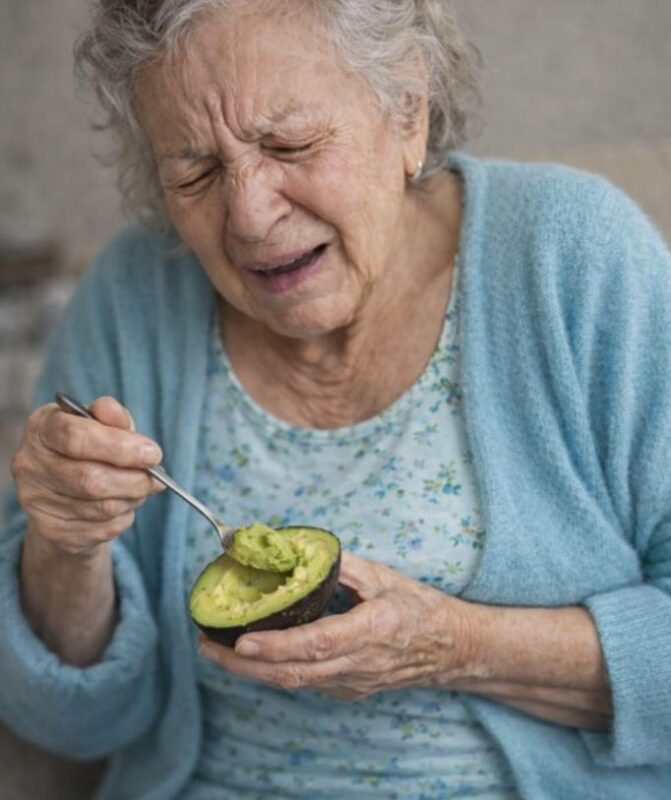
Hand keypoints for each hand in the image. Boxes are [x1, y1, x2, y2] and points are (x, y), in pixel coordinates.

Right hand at [12, 396, 164, 556]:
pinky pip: (102, 529)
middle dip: (134, 479)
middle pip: (90, 479)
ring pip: (100, 508)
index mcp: (41, 428)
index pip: (76, 437)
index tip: (152, 453)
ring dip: (132, 498)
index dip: (120, 447)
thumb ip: (112, 416)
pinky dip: (124, 517)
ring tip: (140, 488)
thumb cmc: (90, 448)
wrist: (65, 489)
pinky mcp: (50, 530)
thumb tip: (115, 413)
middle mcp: (30, 464)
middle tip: (156, 477)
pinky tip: (123, 504)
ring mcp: (36, 501)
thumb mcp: (102, 423)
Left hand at [198, 552, 478, 700]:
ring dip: (251, 671)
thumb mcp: (385, 577)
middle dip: (244, 665)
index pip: (317, 644)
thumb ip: (343, 566)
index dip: (277, 646)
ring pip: (294, 683)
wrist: (450, 649)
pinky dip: (273, 671)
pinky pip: (304, 683)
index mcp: (372, 631)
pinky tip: (250, 657)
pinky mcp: (348, 691)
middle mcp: (359, 664)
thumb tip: (300, 552)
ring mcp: (352, 683)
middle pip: (294, 673)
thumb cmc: (419, 608)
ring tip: (215, 649)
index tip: (241, 640)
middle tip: (206, 644)